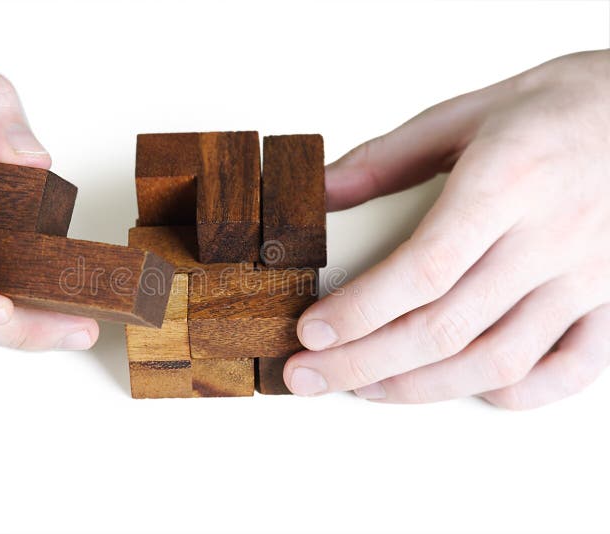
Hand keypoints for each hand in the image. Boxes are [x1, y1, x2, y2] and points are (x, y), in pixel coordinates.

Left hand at [285, 49, 609, 408]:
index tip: (310, 332)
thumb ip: (386, 158)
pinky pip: (571, 371)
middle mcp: (549, 237)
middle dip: (363, 362)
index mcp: (506, 182)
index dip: (360, 311)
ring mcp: (587, 276)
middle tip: (310, 375)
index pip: (422, 269)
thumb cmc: (559, 108)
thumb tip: (322, 191)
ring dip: (421, 386)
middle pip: (445, 327)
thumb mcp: (465, 113)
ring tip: (365, 386)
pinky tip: (463, 387)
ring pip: (497, 361)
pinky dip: (514, 393)